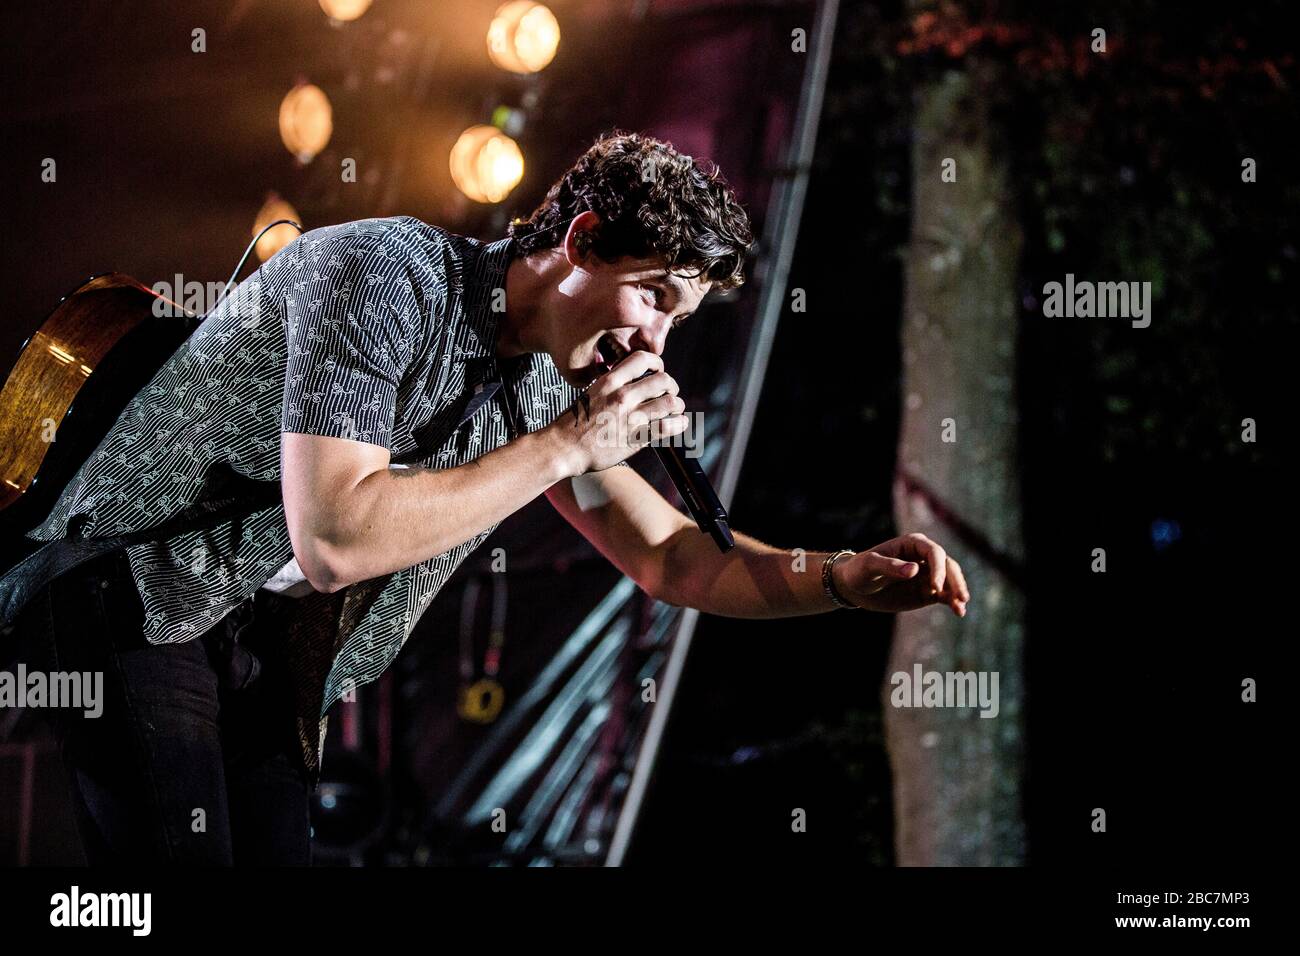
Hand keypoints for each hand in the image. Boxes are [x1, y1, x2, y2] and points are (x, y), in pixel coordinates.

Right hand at [544, 349, 688, 475]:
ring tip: (674, 410)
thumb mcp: (591, 393)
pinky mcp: (636, 438)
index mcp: (610, 382)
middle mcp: (622, 396)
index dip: (657, 363)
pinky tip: (679, 423)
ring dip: (677, 405)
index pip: (643, 359)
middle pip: (664, 380)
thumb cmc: (574, 423)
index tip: (658, 370)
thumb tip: (634, 382)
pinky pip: (668, 427)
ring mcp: (631, 417)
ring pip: (671, 402)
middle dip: (671, 386)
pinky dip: (679, 424)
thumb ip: (613, 387)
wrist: (564, 448)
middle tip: (669, 393)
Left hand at [832, 533, 969, 616]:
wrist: (855, 587)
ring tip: (961, 607)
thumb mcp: (870, 566)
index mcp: (912, 543)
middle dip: (955, 581)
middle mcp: (924, 557)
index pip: (934, 552)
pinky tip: (959, 612)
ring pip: (950, 581)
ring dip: (958, 592)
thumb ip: (890, 566)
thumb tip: (915, 569)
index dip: (938, 568)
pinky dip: (952, 602)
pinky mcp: (927, 592)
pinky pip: (944, 595)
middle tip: (960, 597)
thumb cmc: (859, 570)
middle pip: (948, 565)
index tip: (934, 586)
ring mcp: (927, 575)